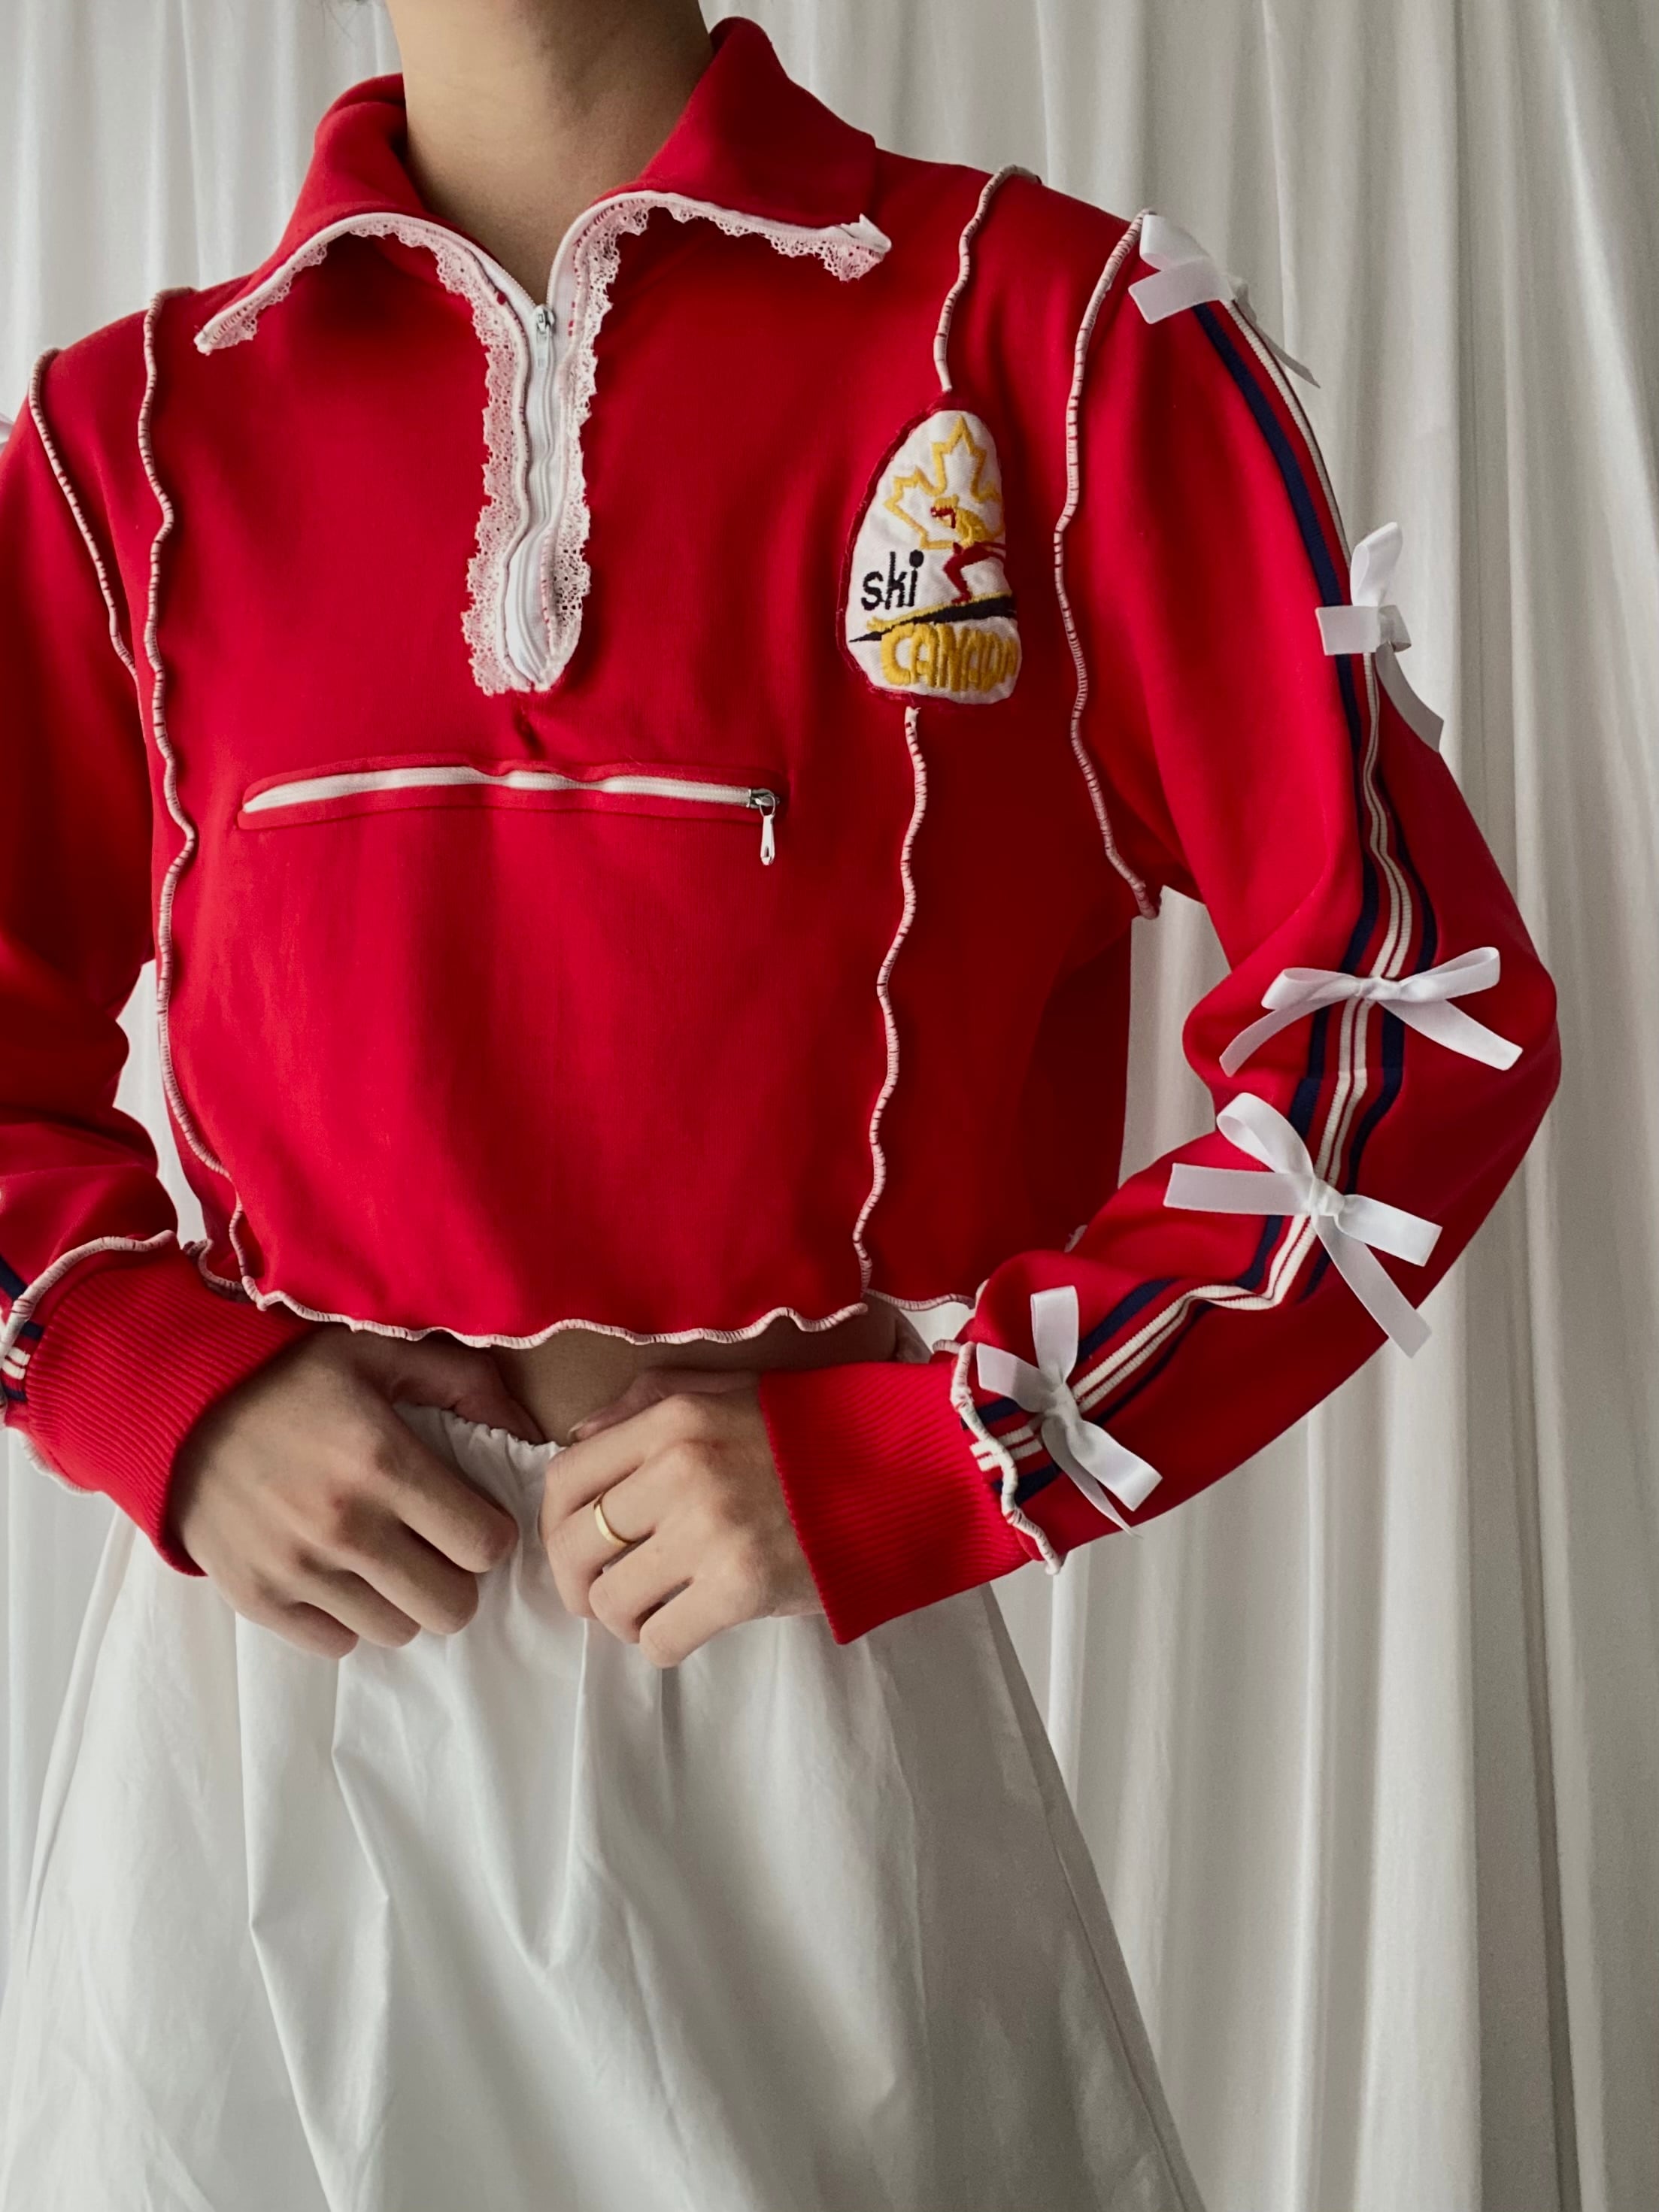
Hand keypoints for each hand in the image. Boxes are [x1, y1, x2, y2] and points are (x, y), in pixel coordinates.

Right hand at [170, 1326, 539, 1659]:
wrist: (175, 1403)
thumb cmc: (288, 1373)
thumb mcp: (378, 1351)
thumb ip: (463, 1383)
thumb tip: (531, 1431)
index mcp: (382, 1462)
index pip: (485, 1544)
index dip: (490, 1532)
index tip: (473, 1514)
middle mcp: (342, 1526)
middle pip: (452, 1606)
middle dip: (457, 1576)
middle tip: (435, 1544)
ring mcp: (296, 1570)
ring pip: (398, 1630)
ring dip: (403, 1598)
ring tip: (385, 1555)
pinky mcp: (257, 1598)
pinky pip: (337, 1644)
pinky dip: (347, 1617)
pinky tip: (339, 1572)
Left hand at [540, 1368, 820, 1667]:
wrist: (904, 1473)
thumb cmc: (814, 1435)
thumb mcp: (730, 1391)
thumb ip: (649, 1402)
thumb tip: (581, 1436)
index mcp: (673, 1417)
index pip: (565, 1477)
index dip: (555, 1523)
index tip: (576, 1545)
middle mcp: (681, 1469)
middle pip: (574, 1546)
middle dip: (577, 1583)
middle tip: (602, 1594)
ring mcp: (710, 1530)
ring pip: (611, 1602)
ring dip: (623, 1619)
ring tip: (652, 1611)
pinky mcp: (742, 1586)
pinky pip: (661, 1639)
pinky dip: (662, 1644)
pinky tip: (686, 1627)